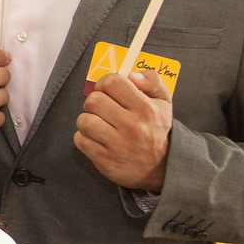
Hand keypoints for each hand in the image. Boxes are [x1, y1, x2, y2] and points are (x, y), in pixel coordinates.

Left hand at [76, 69, 172, 191]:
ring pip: (84, 120)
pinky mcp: (106, 161)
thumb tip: (131, 74)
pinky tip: (97, 139)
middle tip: (103, 109)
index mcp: (146, 109)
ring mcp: (119, 146)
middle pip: (93, 100)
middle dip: (95, 102)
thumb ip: (152, 81)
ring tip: (100, 124)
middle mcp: (133, 127)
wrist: (161, 168)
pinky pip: (80, 140)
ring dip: (88, 120)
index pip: (112, 82)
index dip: (104, 83)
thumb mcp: (163, 102)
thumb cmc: (156, 130)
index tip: (108, 91)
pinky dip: (84, 138)